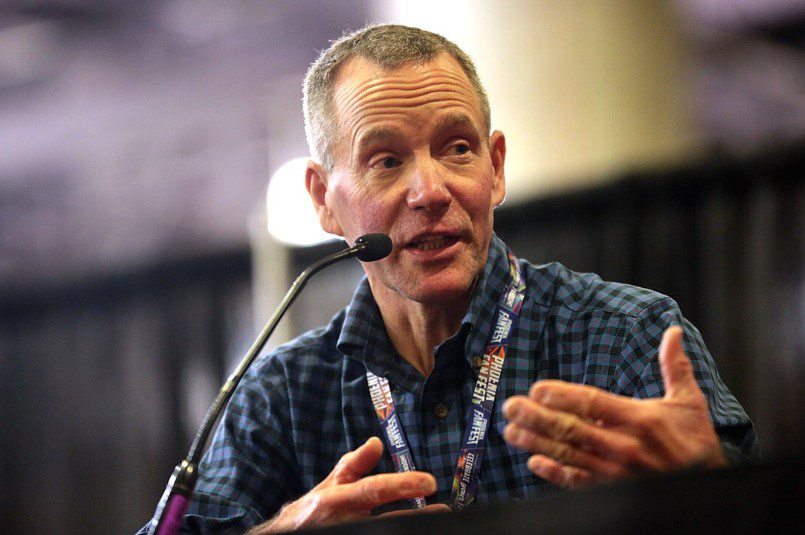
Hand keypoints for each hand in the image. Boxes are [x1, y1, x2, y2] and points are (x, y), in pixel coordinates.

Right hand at [248, 437, 447, 532]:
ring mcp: (350, 532)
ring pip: (387, 529)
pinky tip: (416, 528)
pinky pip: (381, 534)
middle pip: (387, 520)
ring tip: (437, 520)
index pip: (374, 489)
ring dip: (411, 525)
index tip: (429, 482)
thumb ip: (355, 464)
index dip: (402, 485)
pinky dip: (399, 530)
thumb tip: (376, 442)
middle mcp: (346, 520)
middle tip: (443, 510)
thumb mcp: (331, 485)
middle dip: (417, 517)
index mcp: (339, 499)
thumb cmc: (315, 510)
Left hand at [502, 326, 725, 488]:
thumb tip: (672, 331)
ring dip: (536, 442)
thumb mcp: (689, 401)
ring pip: (569, 455)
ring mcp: (617, 472)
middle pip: (572, 429)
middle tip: (510, 407)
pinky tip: (533, 462)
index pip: (594, 404)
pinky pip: (579, 483)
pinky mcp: (613, 490)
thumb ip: (674, 366)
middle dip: (537, 417)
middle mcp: (624, 446)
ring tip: (510, 431)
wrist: (711, 483)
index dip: (564, 397)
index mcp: (640, 419)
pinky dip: (555, 474)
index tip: (537, 389)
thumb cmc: (695, 439)